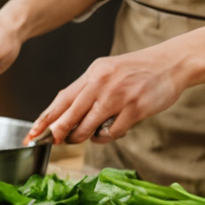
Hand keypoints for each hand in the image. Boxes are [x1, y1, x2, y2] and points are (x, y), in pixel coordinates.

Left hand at [29, 48, 183, 144]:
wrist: (170, 63)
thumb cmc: (137, 70)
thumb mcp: (107, 71)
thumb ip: (88, 89)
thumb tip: (66, 112)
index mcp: (92, 74)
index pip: (63, 98)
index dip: (47, 117)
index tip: (34, 131)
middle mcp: (102, 84)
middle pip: (71, 113)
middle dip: (58, 131)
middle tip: (52, 141)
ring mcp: (119, 97)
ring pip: (89, 125)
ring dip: (81, 137)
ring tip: (81, 138)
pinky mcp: (136, 108)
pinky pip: (113, 131)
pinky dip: (107, 137)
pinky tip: (107, 134)